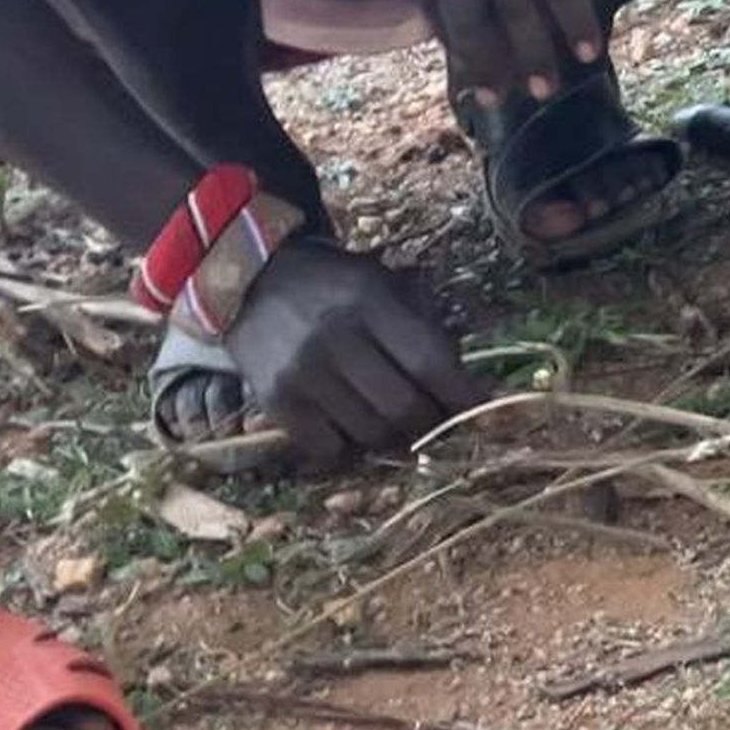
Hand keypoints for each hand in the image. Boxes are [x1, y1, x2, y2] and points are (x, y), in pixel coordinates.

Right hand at [225, 241, 486, 469]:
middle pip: (403, 407)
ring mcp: (303, 373)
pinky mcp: (276, 400)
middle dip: (431, 423)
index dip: (462, 395)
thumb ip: (422, 323)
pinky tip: (353, 428)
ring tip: (396, 423)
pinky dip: (349, 447)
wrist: (248, 281)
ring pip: (370, 434)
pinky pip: (328, 448)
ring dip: (393, 437)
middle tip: (436, 421)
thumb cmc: (332, 286)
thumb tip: (462, 384)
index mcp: (370, 300)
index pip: (429, 361)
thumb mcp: (381, 282)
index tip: (481, 411)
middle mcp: (336, 337)